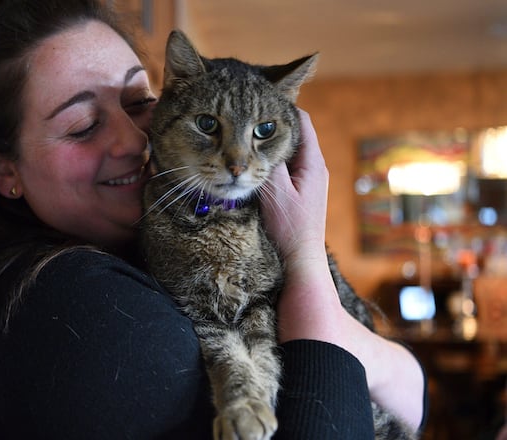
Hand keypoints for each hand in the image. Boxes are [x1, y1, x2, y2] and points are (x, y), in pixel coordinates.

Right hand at [261, 109, 340, 343]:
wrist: (300, 265)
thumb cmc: (290, 230)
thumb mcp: (276, 193)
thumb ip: (268, 163)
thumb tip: (257, 137)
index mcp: (313, 164)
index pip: (301, 121)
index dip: (280, 107)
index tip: (257, 100)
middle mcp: (313, 169)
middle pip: (292, 134)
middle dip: (270, 123)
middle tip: (245, 114)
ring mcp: (306, 182)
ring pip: (285, 152)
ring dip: (266, 144)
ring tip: (243, 135)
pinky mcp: (297, 195)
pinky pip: (282, 168)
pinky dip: (267, 161)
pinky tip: (249, 164)